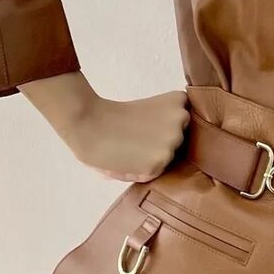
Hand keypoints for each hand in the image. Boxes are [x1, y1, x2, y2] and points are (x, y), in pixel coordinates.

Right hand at [62, 88, 191, 182]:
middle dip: (161, 143)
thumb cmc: (113, 117)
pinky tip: (126, 158)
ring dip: (152, 158)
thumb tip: (174, 144)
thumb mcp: (150, 109)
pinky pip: (156, 172)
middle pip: (179, 141)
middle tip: (136, 138)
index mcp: (178, 101)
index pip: (185, 123)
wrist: (88, 123)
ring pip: (168, 158)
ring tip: (129, 148)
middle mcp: (181, 118)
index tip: (147, 124)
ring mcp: (173, 141)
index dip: (166, 128)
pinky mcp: (159, 162)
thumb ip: (166, 122)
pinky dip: (142, 170)